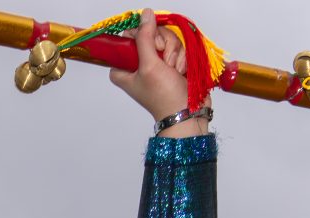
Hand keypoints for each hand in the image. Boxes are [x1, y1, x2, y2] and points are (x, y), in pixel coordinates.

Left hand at [108, 9, 195, 127]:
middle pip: (150, 34)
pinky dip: (181, 58)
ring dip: (174, 53)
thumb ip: (145, 37)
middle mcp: (136, 64)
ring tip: (174, 71)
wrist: (187, 111)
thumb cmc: (164, 95)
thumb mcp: (149, 65)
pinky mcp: (169, 63)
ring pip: (166, 40)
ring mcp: (154, 63)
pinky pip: (176, 47)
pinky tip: (181, 71)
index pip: (129, 36)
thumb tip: (145, 14)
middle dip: (163, 47)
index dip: (144, 36)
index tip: (153, 49)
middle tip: (165, 63)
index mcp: (122, 68)